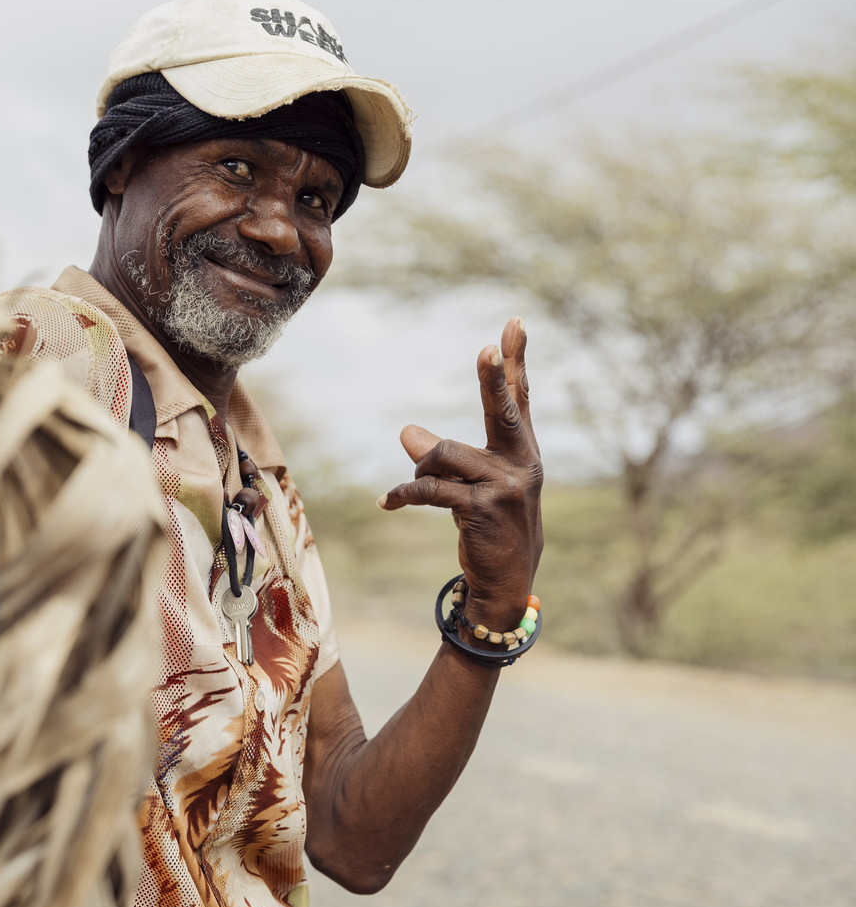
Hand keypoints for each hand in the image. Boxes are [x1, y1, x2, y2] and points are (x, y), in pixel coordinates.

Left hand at [378, 318, 543, 626]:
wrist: (505, 583)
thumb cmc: (488, 527)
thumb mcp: (467, 487)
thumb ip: (442, 457)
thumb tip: (406, 431)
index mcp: (521, 452)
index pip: (519, 398)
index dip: (514, 361)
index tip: (513, 323)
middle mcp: (522, 463)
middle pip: (503, 410)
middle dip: (492, 379)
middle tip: (485, 348)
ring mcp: (506, 486)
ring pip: (443, 454)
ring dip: (420, 470)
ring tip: (412, 488)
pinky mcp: (483, 508)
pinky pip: (429, 488)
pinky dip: (402, 494)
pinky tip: (385, 503)